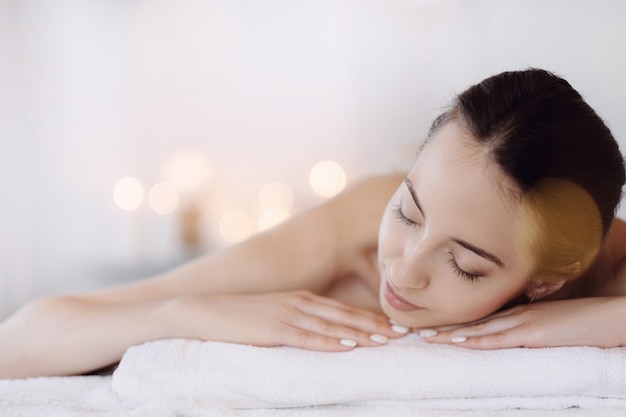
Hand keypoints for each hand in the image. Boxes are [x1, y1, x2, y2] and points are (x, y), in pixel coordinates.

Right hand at [162, 290, 405, 350]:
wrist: (203, 311)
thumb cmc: (240, 316)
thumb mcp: (274, 314)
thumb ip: (298, 320)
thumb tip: (321, 332)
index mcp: (303, 299)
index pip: (344, 310)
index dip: (371, 319)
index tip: (394, 327)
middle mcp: (300, 303)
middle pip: (346, 316)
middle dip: (376, 326)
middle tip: (403, 335)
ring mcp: (287, 315)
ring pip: (333, 326)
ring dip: (361, 334)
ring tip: (386, 342)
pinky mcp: (273, 329)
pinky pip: (308, 337)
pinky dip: (331, 341)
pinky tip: (349, 346)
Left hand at [416, 297, 625, 348]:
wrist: (612, 315)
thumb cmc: (584, 321)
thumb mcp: (549, 324)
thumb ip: (528, 329)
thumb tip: (512, 339)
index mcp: (517, 313)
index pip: (479, 320)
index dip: (454, 324)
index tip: (430, 328)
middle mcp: (515, 314)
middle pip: (472, 322)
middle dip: (444, 328)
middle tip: (416, 332)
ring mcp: (524, 322)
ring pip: (480, 329)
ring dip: (451, 334)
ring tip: (425, 338)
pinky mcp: (535, 332)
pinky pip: (501, 339)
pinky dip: (478, 340)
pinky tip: (459, 341)